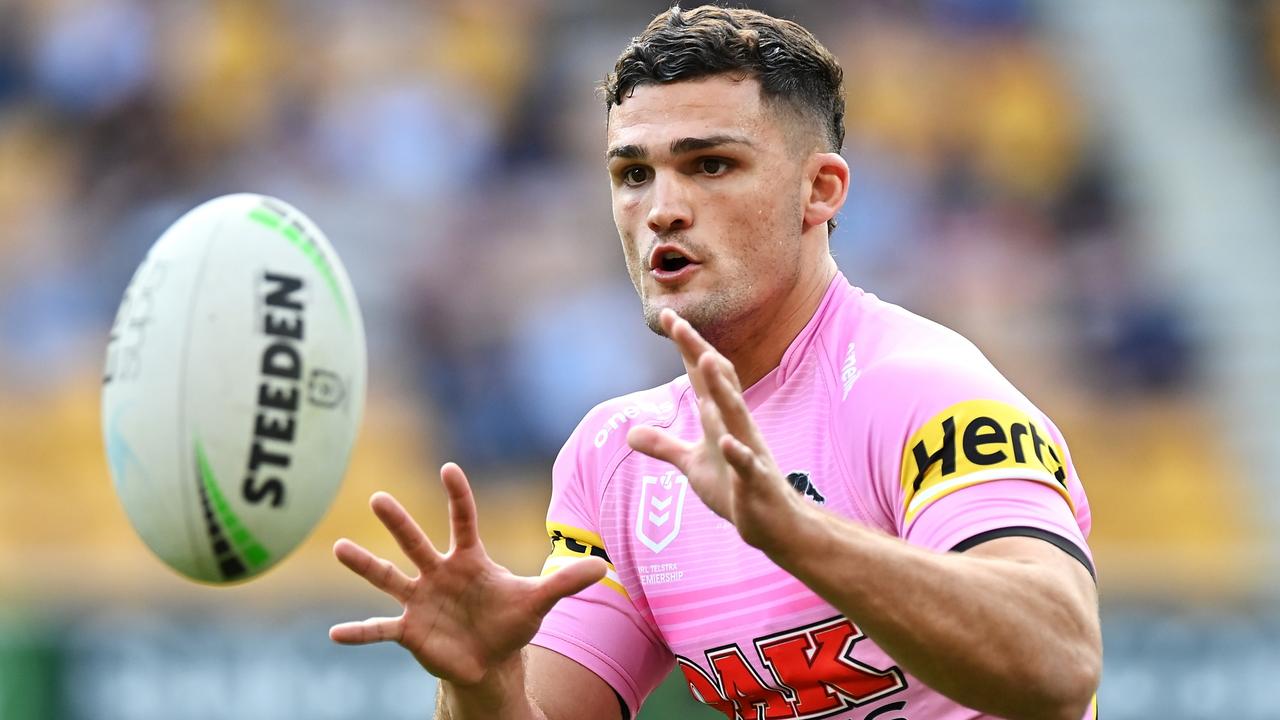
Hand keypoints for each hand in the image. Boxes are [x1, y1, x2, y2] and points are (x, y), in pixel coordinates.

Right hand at [330, 463, 606, 686]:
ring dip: (364, 565)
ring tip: (338, 548)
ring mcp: (420, 600)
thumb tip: (605, 565)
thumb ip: (565, 582)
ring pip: (388, 578)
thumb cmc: (510, 622)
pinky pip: (380, 629)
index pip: (463, 520)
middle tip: (377, 498)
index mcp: (469, 559)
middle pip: (416, 542)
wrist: (491, 661)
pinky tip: (335, 634)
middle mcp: (438, 573)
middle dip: (398, 522)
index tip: (449, 468)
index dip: (458, 496)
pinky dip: (359, 632)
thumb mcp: (538, 601)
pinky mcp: (410, 630)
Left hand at [626, 309, 805, 549]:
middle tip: (679, 322)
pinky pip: (747, 464)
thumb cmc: (735, 488)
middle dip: (700, 352)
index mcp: (721, 418)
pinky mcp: (755, 481)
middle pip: (719, 382)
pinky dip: (738, 452)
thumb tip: (630, 433)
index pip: (702, 376)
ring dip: (723, 388)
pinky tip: (727, 441)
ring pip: (736, 414)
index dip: (686, 347)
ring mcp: (748, 451)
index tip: (669, 315)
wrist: (773, 523)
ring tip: (708, 360)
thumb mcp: (692, 464)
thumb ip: (664, 446)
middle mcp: (736, 426)